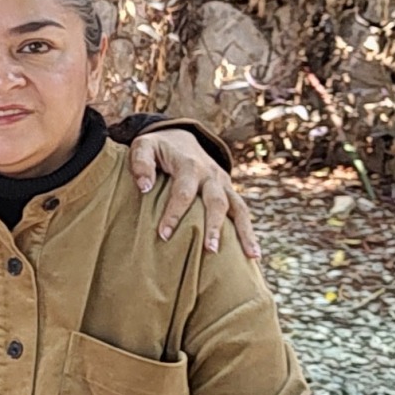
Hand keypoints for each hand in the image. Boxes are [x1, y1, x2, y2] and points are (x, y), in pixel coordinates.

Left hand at [127, 128, 258, 258]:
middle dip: (214, 226)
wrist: (179, 137)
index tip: (163, 235)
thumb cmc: (157, 148)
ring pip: (239, 208)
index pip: (183, 192)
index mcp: (189, 165)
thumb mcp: (143, 146)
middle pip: (217, 202)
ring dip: (245, 232)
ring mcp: (224, 183)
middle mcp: (211, 175)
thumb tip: (144, 187)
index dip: (174, 214)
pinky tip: (253, 254)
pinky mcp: (229, 190)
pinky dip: (249, 231)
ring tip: (251, 257)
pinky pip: (243, 212)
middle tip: (210, 250)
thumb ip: (141, 163)